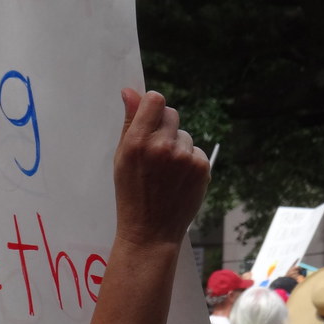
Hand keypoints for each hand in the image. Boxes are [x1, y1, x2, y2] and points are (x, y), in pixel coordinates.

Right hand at [113, 89, 209, 246]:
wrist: (151, 231)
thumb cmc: (131, 192)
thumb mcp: (122, 156)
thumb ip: (130, 122)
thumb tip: (130, 91)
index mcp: (137, 141)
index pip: (155, 100)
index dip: (153, 106)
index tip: (150, 117)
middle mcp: (162, 146)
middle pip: (172, 114)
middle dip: (164, 126)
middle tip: (155, 150)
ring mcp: (184, 158)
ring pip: (184, 135)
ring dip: (177, 146)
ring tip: (166, 171)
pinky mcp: (201, 168)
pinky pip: (196, 151)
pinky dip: (189, 161)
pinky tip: (178, 179)